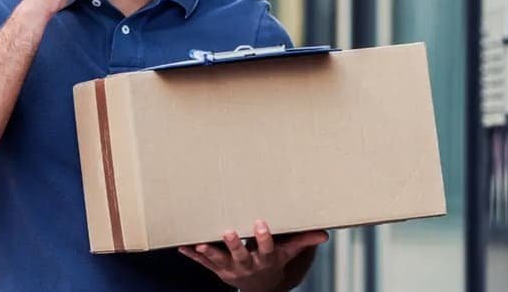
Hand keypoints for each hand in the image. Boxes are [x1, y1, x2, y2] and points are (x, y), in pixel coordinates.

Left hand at [178, 220, 327, 291]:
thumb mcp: (288, 254)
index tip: (261, 222)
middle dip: (234, 245)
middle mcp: (248, 265)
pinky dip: (193, 254)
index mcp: (266, 259)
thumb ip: (303, 242)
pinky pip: (203, 263)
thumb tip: (325, 234)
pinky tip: (182, 246)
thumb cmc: (273, 262)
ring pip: (219, 261)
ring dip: (210, 252)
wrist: (259, 286)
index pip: (267, 248)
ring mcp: (231, 268)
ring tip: (201, 244)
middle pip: (241, 255)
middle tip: (229, 231)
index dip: (264, 237)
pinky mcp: (217, 269)